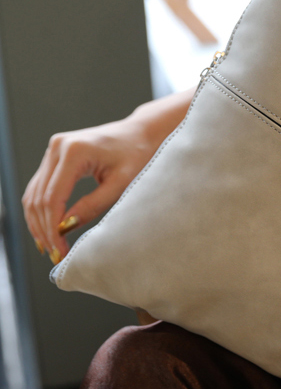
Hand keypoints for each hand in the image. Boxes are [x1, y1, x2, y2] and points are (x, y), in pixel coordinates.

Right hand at [22, 92, 192, 263]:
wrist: (140, 133)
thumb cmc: (136, 156)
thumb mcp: (120, 185)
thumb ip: (92, 206)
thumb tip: (65, 228)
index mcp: (75, 150)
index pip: (53, 198)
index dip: (53, 229)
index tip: (60, 252)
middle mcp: (58, 146)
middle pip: (39, 198)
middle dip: (45, 230)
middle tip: (56, 255)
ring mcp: (53, 149)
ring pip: (33, 194)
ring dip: (38, 223)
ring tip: (50, 248)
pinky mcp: (53, 156)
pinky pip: (38, 187)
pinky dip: (39, 211)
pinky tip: (46, 230)